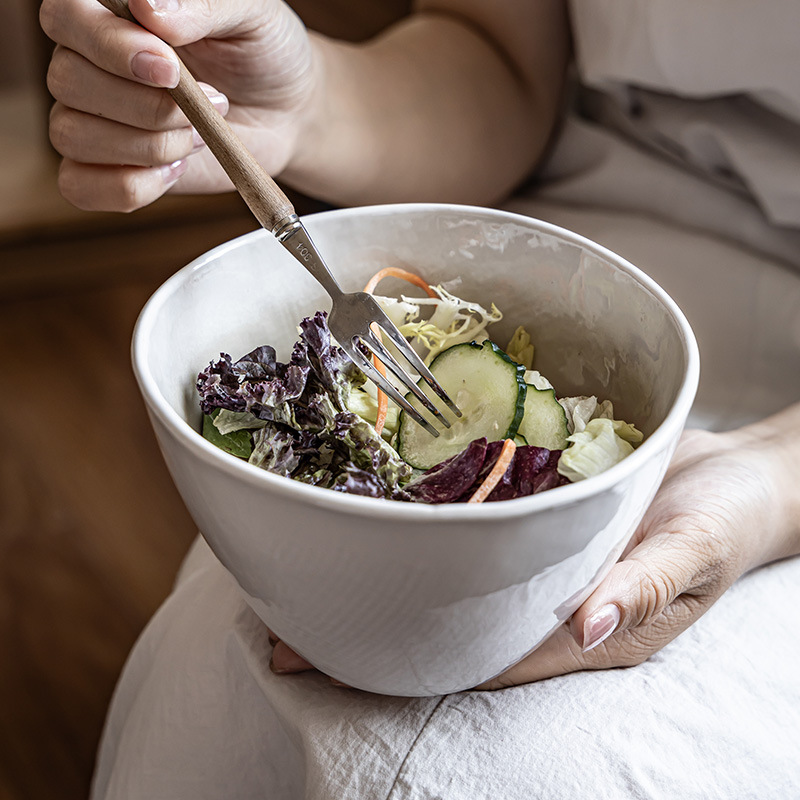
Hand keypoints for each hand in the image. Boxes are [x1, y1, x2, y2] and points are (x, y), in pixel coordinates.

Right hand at [40, 0, 315, 209]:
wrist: (285, 114)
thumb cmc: (262, 54)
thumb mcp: (250, 14)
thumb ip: (202, 4)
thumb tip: (147, 7)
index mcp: (109, 10)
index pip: (64, 17)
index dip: (110, 47)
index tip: (171, 69)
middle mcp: (87, 61)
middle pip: (67, 82)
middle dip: (148, 107)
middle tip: (213, 103)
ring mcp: (90, 117)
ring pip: (73, 135)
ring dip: (149, 145)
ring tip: (200, 134)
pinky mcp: (106, 169)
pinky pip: (81, 186)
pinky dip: (131, 186)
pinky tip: (175, 169)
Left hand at [268, 415, 799, 690]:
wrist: (742, 478)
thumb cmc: (730, 516)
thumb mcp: (698, 547)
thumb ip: (647, 582)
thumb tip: (589, 620)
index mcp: (588, 626)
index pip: (488, 656)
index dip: (416, 663)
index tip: (339, 662)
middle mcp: (554, 602)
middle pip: (455, 627)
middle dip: (378, 633)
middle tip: (291, 628)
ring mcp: (544, 564)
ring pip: (457, 588)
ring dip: (392, 586)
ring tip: (312, 580)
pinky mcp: (542, 524)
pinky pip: (480, 539)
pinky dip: (431, 539)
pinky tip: (384, 527)